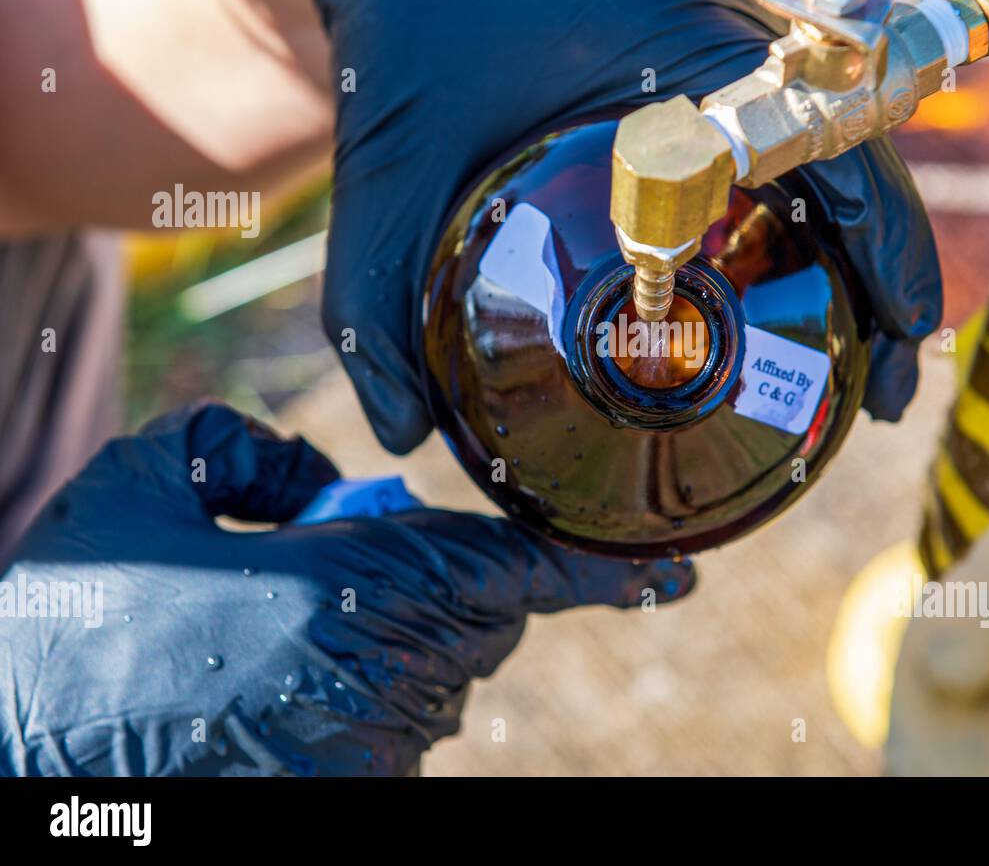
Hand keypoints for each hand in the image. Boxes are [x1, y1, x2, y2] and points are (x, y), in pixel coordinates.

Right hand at [0, 403, 692, 775]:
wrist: (24, 745)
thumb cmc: (80, 614)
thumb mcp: (151, 482)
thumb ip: (255, 451)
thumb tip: (330, 482)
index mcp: (355, 587)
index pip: (518, 571)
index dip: (602, 571)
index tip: (671, 576)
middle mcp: (384, 675)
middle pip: (482, 611)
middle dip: (445, 576)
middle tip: (345, 559)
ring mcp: (373, 745)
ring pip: (445, 670)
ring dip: (401, 634)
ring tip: (284, 627)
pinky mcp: (354, 788)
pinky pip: (401, 720)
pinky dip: (370, 687)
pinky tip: (278, 679)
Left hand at [301, 0, 941, 451]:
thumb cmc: (394, 39)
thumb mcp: (384, 182)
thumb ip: (374, 316)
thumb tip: (396, 434)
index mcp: (681, 52)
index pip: (835, 150)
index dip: (888, 248)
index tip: (902, 333)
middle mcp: (724, 38)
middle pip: (856, 159)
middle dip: (888, 275)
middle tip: (882, 385)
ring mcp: (719, 39)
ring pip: (830, 147)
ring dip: (857, 243)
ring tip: (857, 350)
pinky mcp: (699, 50)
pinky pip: (781, 131)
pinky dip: (803, 206)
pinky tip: (783, 276)